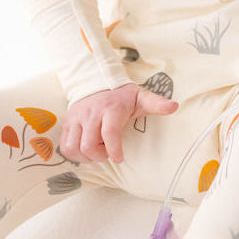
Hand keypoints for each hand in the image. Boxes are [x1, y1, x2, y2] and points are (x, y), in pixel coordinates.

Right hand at [59, 84, 177, 163]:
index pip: (109, 133)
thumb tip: (174, 106)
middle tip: (108, 152)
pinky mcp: (68, 122)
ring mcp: (77, 117)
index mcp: (111, 109)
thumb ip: (156, 103)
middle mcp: (91, 113)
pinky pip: (64, 144)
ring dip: (85, 156)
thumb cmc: (122, 95)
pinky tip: (86, 150)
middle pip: (89, 145)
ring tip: (97, 151)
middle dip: (99, 155)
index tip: (119, 158)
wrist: (97, 80)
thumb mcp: (141, 96)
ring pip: (73, 147)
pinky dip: (74, 153)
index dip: (114, 150)